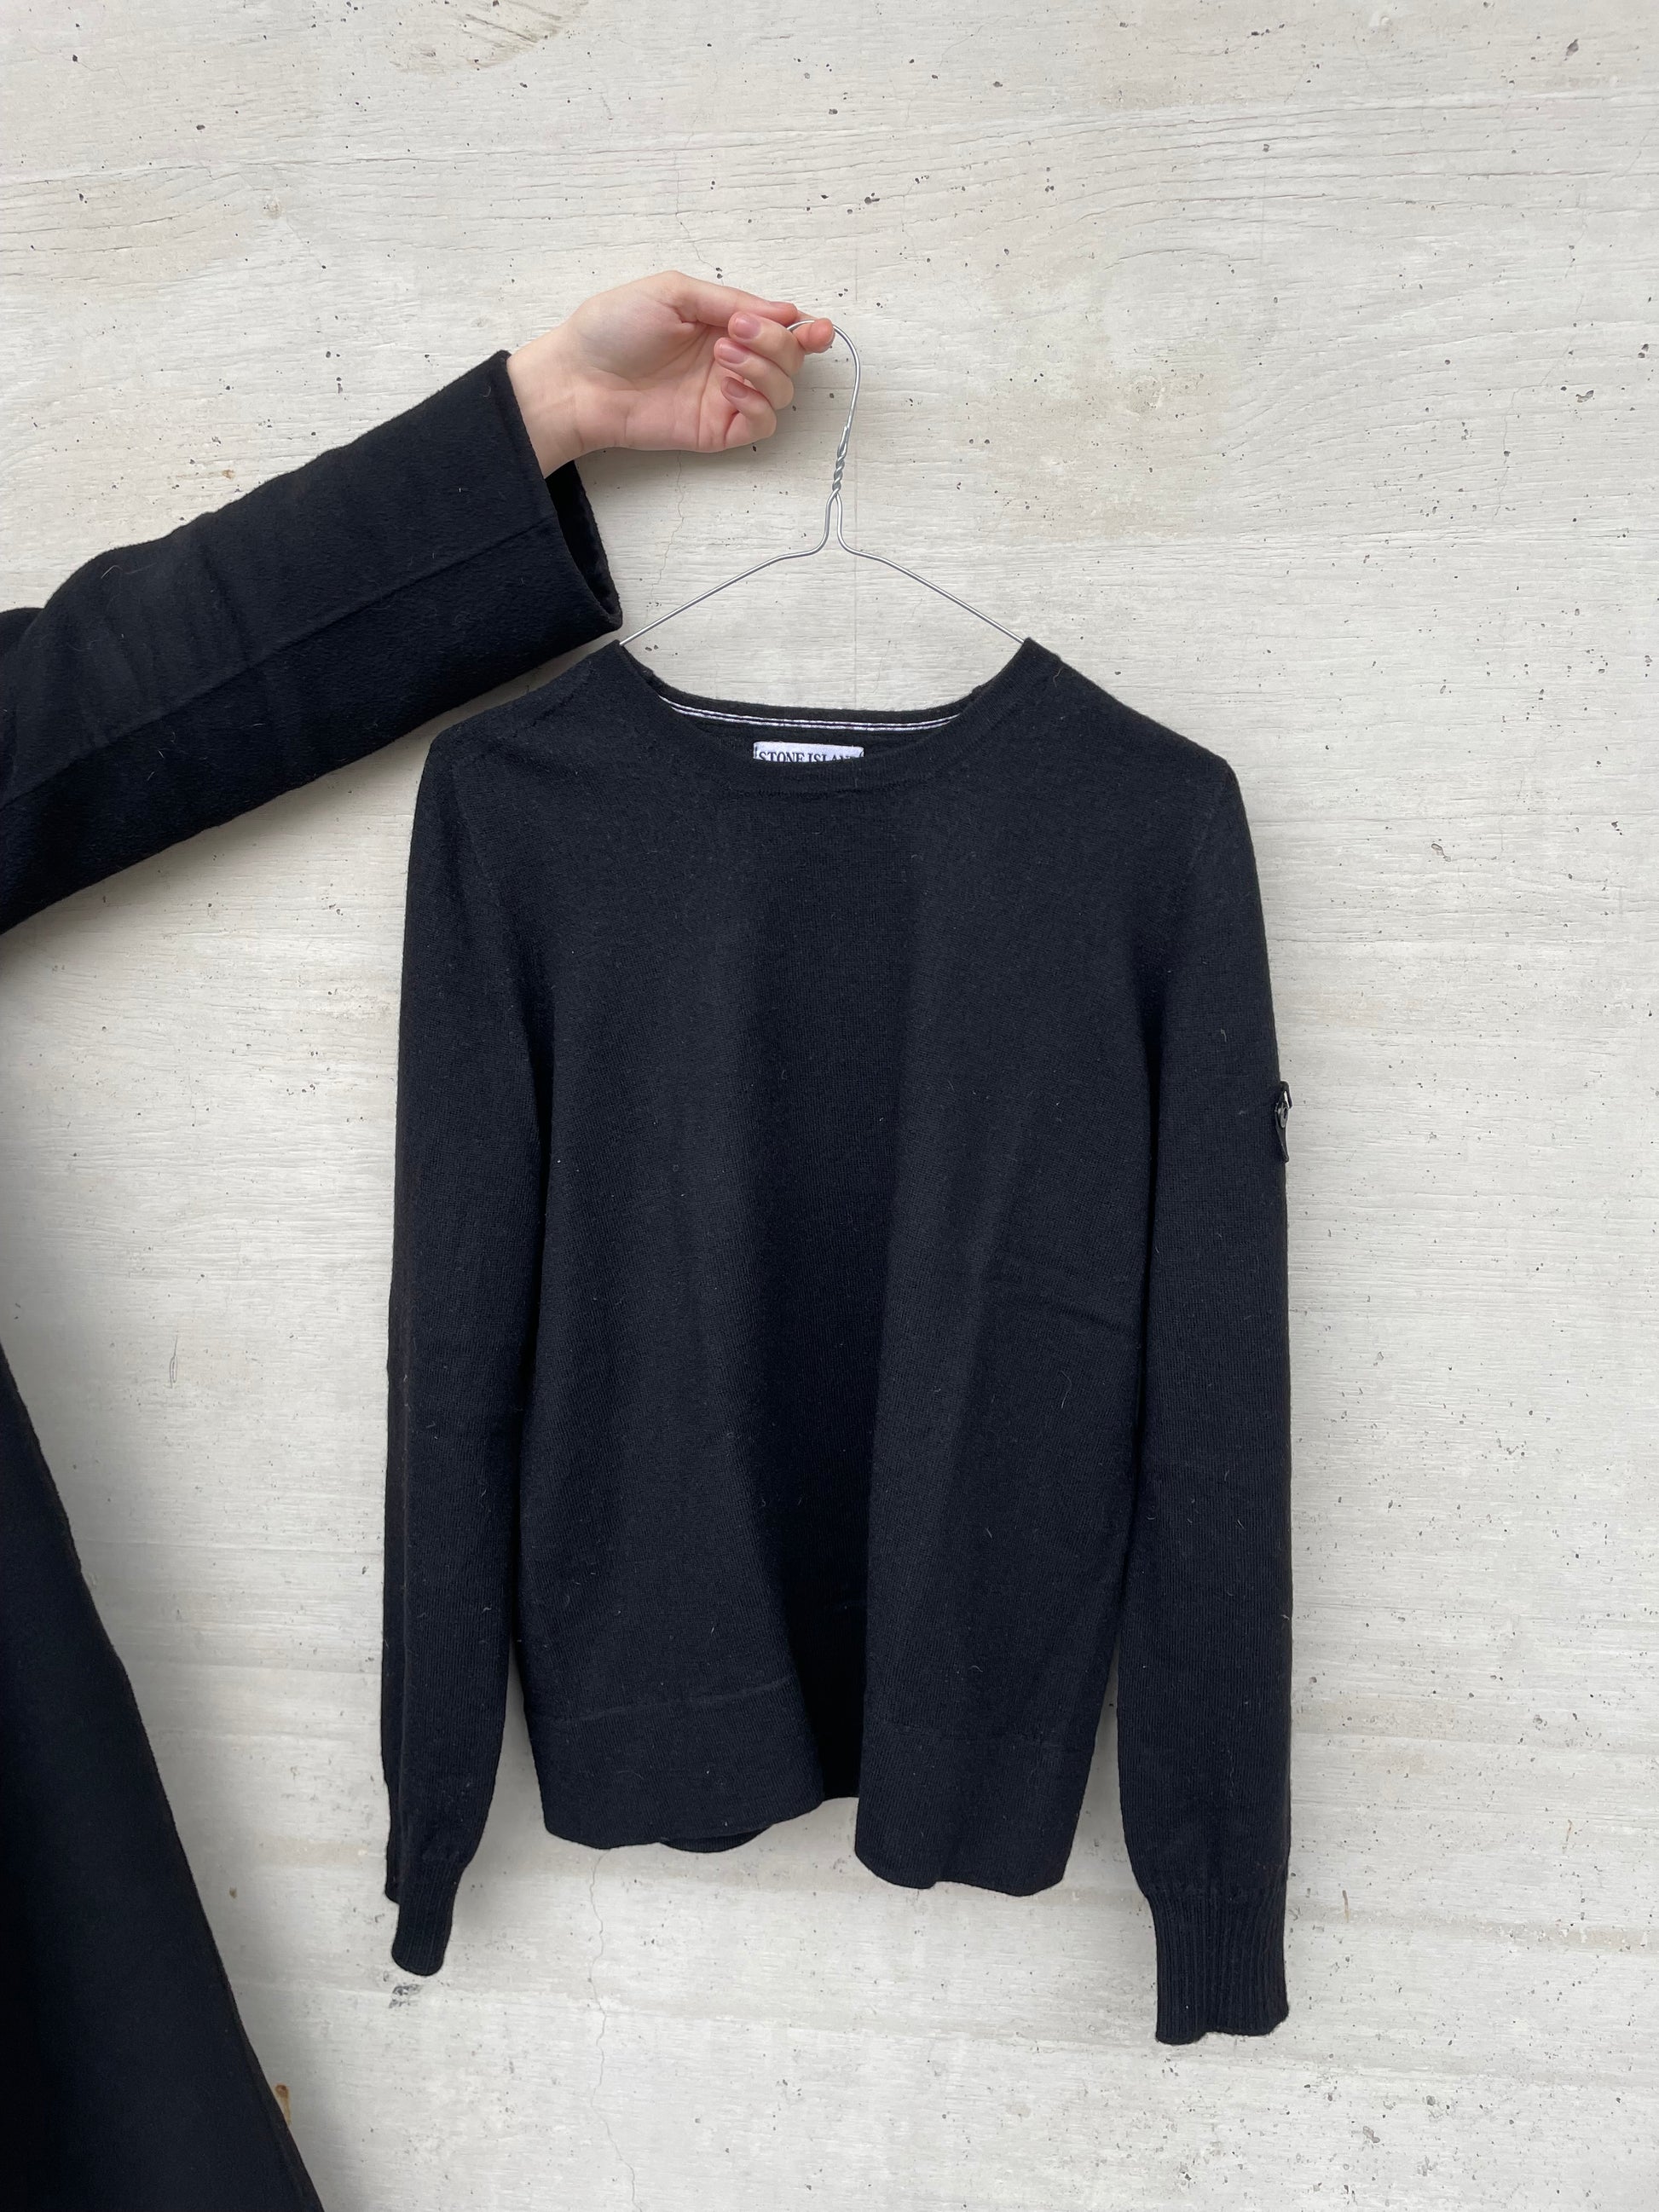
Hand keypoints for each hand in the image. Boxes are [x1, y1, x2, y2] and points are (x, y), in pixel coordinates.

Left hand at [505, 270, 834, 474]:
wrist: (579, 377)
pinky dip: (758, 404)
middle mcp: (731, 359)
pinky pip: (762, 423)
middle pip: (790, 358)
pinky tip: (731, 388)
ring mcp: (726, 396)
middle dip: (778, 343)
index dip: (806, 329)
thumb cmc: (613, 328)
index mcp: (723, 323)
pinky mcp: (717, 430)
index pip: (781, 328)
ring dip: (765, 369)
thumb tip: (786, 310)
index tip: (815, 327)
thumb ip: (729, 300)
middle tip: (738, 331)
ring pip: (782, 391)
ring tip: (723, 356)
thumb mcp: (673, 292)